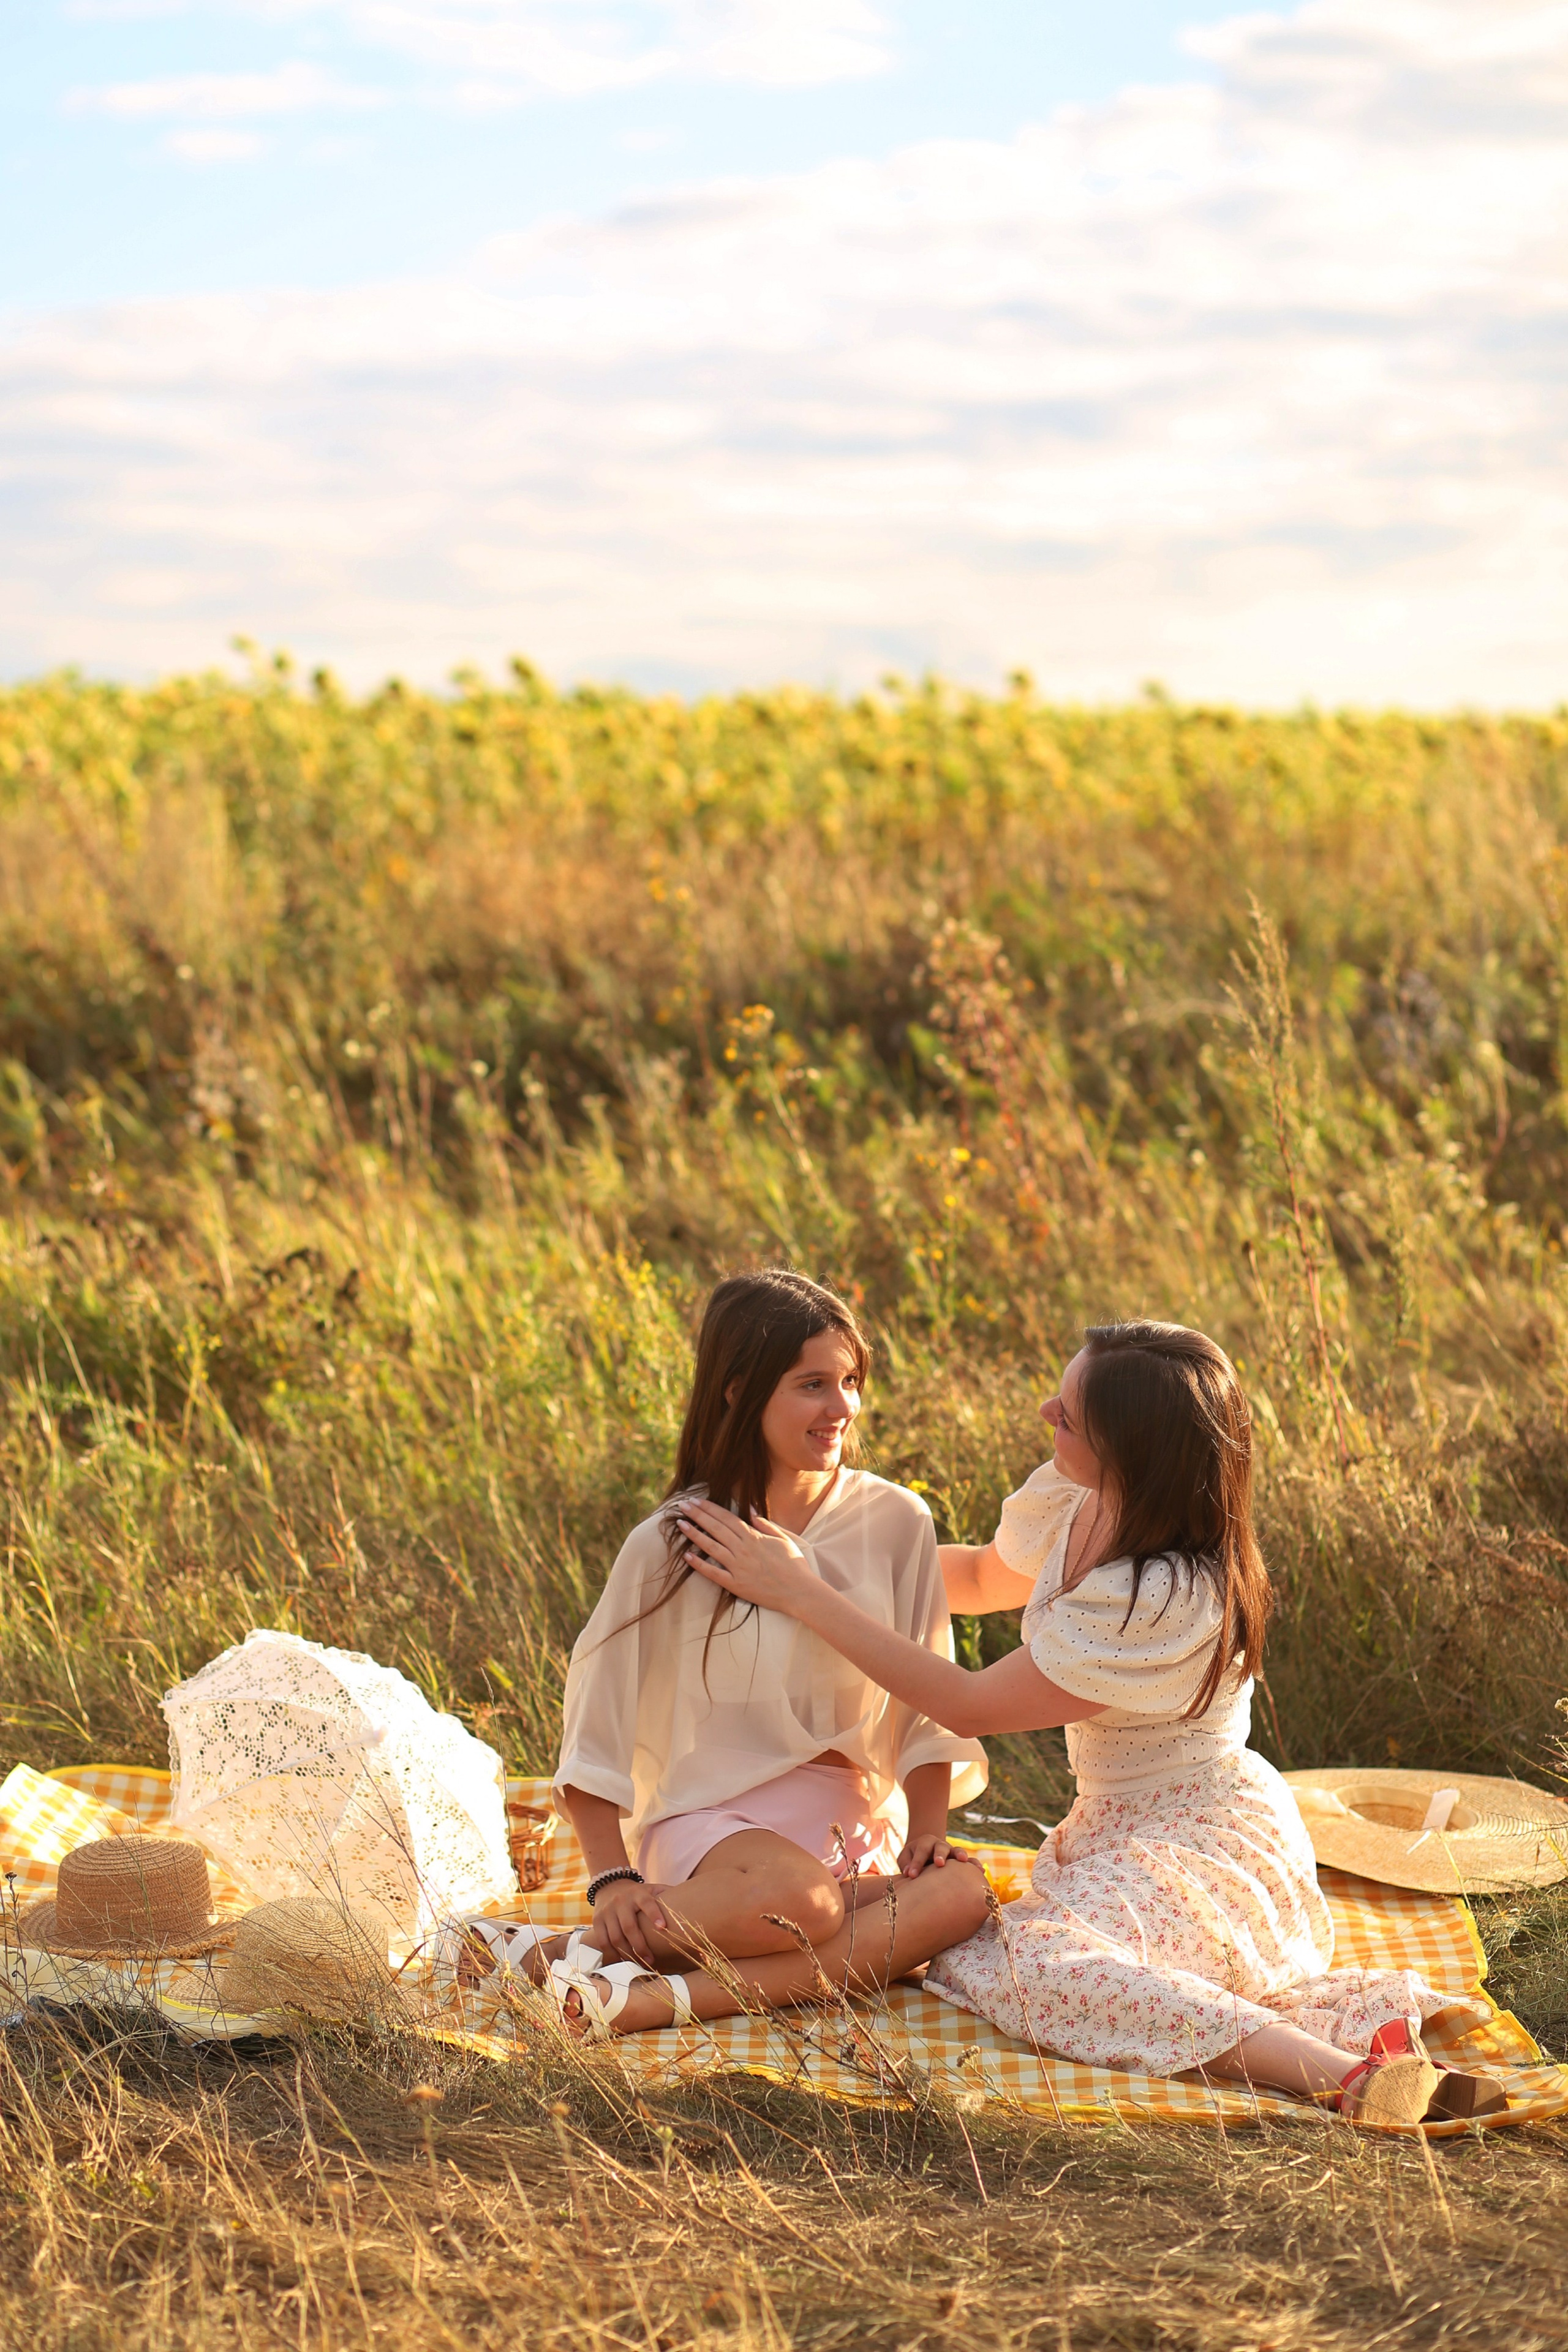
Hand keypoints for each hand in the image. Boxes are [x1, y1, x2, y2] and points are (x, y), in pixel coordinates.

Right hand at [588, 1877, 670, 1966]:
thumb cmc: (637, 1893)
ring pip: (615, 1937)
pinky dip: (612, 1954)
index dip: (654, 1914)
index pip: (647, 1903)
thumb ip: (667, 1894)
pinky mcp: (597, 1921)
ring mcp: (607, 1912)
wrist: (610, 1885)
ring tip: (638, 1964)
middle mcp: (621, 1902)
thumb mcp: (652, 1889)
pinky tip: (621, 1961)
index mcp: (638, 1894)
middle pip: (629, 1926)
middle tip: (651, 1960)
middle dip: (640, 1946)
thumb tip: (692, 1900)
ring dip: (627, 1953)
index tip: (663, 1927)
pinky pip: (603, 1941)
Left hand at [678, 1499, 816, 1616]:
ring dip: (694, 1534)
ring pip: (711, 1547)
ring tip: (680, 1524)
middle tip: (682, 1505)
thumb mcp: (783, 1538)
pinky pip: (714, 1573)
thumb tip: (750, 1510)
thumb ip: (765, 1524)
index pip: (727, 1518)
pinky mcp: (735, 1584)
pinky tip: (686, 1556)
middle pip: (716, 1528)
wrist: (799, 1592)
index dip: (710, 1508)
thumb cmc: (794, 1564)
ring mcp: (738, 1567)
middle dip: (697, 1515)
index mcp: (754, 1537)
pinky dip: (699, 1565)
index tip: (696, 1500)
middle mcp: (743, 1549)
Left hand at [895, 1832, 981, 1881]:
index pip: (921, 1850)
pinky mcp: (960, 1862)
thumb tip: (909, 1874)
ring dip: (960, 1855)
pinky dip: (974, 1865)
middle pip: (941, 1847)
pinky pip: (970, 1862)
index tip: (911, 1875)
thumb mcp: (906, 1859)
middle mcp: (940, 1845)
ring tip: (963, 1860)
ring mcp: (952, 1852)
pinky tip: (980, 1871)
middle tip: (939, 1863)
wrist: (926, 1856)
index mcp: (925, 1843)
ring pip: (957, 1850)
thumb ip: (906, 1864)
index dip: (916, 1862)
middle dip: (940, 1854)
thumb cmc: (913, 1860)